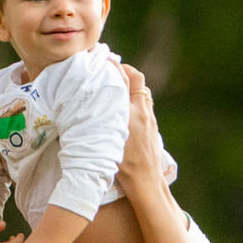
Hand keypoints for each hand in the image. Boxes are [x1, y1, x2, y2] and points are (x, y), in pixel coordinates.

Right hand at [114, 64, 165, 194]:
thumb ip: (101, 120)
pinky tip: (125, 106)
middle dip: (126, 71)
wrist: (146, 181)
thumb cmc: (124, 165)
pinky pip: (145, 104)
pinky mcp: (152, 128)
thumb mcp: (107, 139)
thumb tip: (89, 104)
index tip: (105, 61)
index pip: (125, 79)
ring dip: (131, 85)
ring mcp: (150, 119)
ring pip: (142, 92)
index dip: (115, 67)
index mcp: (131, 112)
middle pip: (138, 80)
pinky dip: (136, 98)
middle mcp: (143, 112)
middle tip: (112, 70)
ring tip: (117, 86)